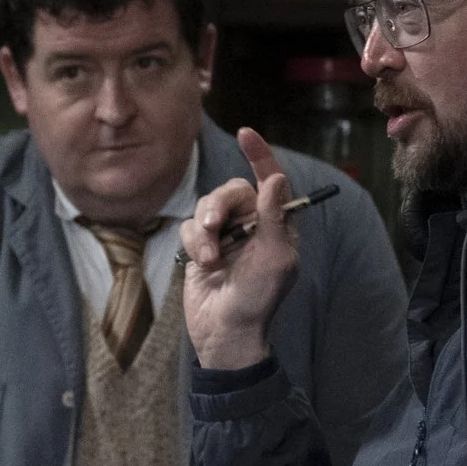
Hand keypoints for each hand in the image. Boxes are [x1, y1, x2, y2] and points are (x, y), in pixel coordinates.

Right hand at [180, 126, 301, 370]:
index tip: (245, 134)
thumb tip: (275, 177)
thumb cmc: (258, 298)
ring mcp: (225, 236)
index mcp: (276, 224)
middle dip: (219, 206)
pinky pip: (190, 228)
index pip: (269, 180)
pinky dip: (193, 243)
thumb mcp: (275, 257)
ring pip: (206, 208)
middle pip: (230, 191)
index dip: (259, 155)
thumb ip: (272, 216)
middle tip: (214, 226)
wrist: (225, 332)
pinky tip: (201, 264)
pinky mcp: (200, 248)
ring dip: (205, 231)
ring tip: (209, 258)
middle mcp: (251, 225)